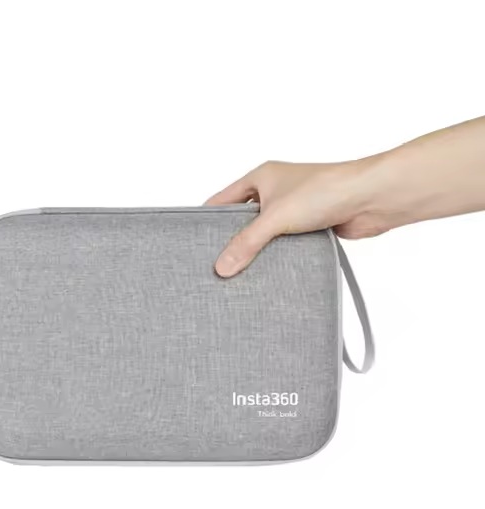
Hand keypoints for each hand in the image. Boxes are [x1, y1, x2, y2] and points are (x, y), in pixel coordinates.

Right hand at [206, 159, 385, 277]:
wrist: (371, 198)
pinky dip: (278, 257)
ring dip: (258, 251)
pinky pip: (284, 245)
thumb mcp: (275, 216)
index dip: (209, 219)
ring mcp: (292, 210)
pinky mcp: (308, 227)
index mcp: (261, 178)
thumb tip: (223, 266)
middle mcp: (275, 192)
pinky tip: (269, 272)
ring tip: (240, 272)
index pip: (223, 199)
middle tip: (218, 263)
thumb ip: (246, 243)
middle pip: (242, 221)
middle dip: (233, 240)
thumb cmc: (326, 189)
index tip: (196, 241)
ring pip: (265, 235)